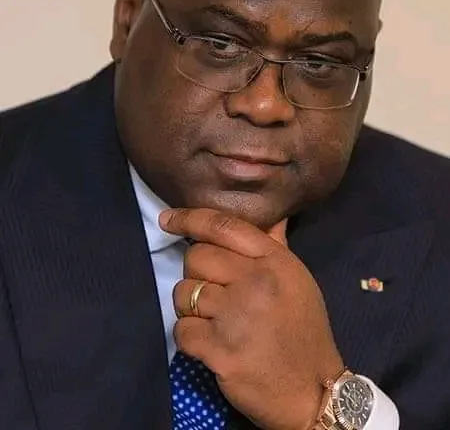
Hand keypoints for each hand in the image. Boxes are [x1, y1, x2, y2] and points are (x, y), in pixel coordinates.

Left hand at [160, 208, 343, 429]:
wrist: (313, 390)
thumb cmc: (304, 330)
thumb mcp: (297, 280)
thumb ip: (275, 245)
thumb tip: (269, 214)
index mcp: (274, 261)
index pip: (223, 226)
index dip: (189, 218)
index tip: (168, 220)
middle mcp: (255, 281)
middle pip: (196, 257)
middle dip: (196, 273)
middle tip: (214, 292)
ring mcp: (236, 316)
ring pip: (184, 293)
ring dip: (192, 307)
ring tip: (214, 320)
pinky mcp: (220, 349)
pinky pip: (181, 329)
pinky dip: (189, 337)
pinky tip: (209, 342)